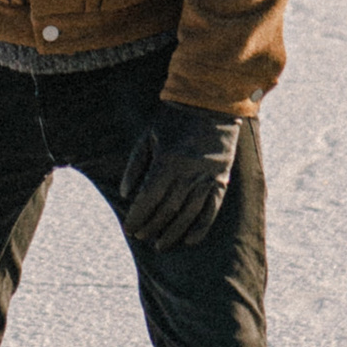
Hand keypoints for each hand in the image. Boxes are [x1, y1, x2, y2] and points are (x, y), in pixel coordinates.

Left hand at [118, 102, 242, 248]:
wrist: (210, 102)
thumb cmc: (173, 118)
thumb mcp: (147, 136)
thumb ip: (135, 166)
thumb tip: (125, 195)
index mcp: (167, 161)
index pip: (148, 199)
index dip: (138, 216)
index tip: (129, 228)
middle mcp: (188, 173)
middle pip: (167, 210)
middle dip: (152, 227)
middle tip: (142, 237)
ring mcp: (207, 178)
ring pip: (188, 214)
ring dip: (173, 232)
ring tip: (161, 244)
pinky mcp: (221, 179)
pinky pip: (212, 209)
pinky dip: (201, 227)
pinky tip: (189, 240)